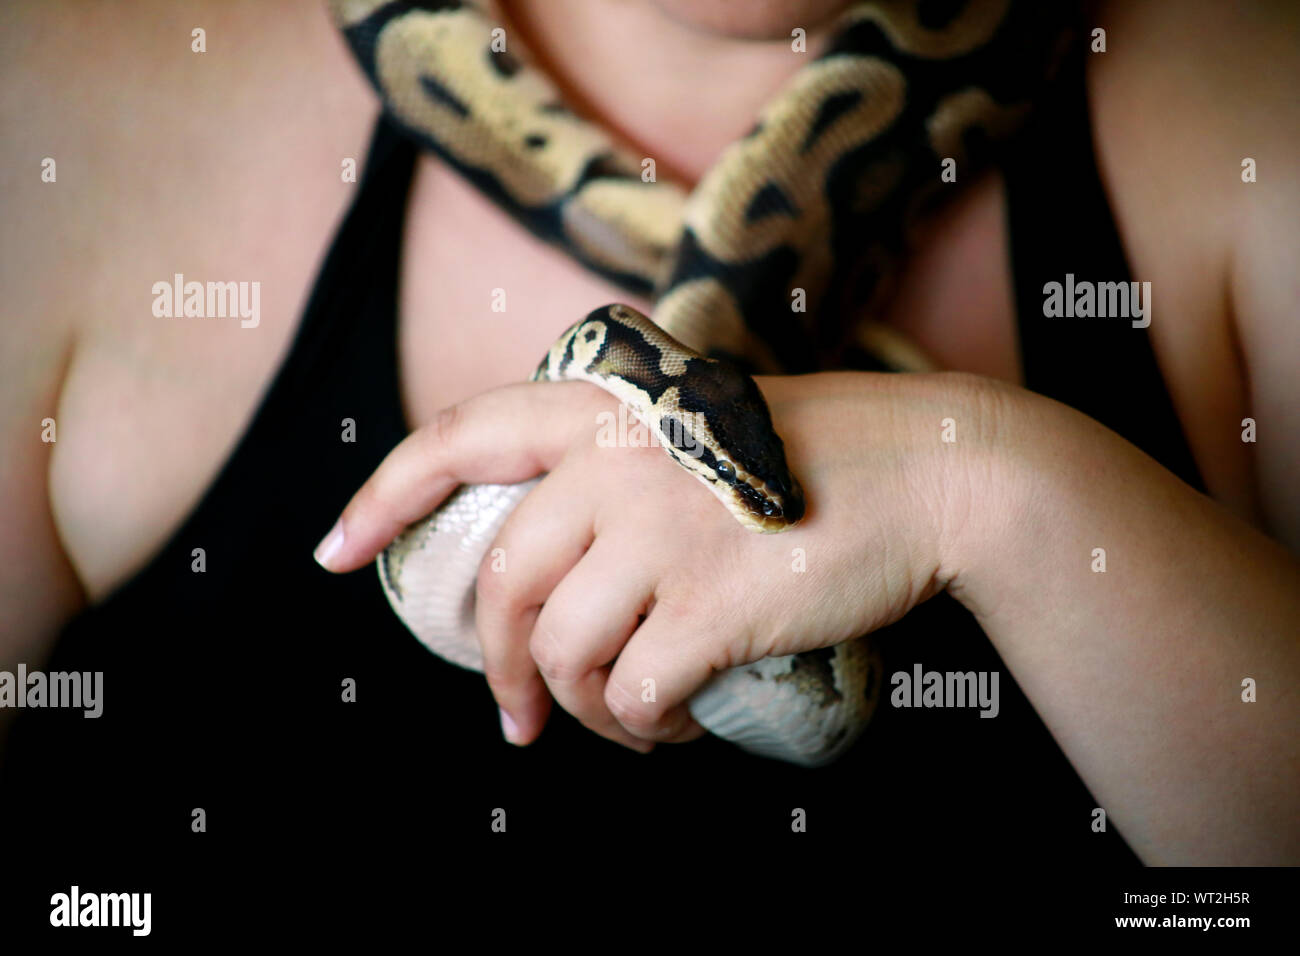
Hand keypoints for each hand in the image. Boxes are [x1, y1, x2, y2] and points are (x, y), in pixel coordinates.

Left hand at [315, 371, 996, 750]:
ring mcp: (660, 532)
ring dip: (580, 709)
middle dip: (495, 669)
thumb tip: (551, 566)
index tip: (333, 554)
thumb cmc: (816, 456)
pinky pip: (632, 693)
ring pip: (560, 653)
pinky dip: (641, 726)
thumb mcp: (695, 429)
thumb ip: (614, 470)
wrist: (930, 473)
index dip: (382, 498)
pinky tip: (670, 723)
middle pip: (500, 586)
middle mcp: (615, 463)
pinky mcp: (712, 603)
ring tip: (624, 720)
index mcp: (603, 409)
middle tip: (517, 718)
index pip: (456, 439)